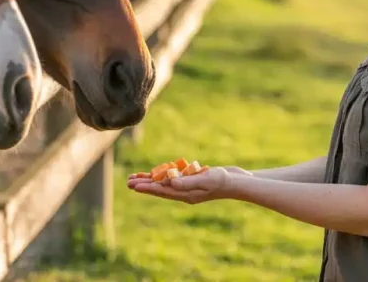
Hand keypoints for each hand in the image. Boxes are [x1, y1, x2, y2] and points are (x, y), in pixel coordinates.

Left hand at [126, 166, 248, 204]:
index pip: (162, 191)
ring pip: (166, 183)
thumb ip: (187, 182)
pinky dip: (165, 175)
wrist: (238, 182)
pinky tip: (159, 173)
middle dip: (145, 184)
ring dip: (152, 179)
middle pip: (160, 188)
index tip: (134, 185)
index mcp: (186, 194)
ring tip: (137, 177)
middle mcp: (185, 192)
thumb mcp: (205, 180)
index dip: (147, 187)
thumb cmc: (223, 181)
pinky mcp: (193, 180)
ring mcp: (189, 187)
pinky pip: (175, 178)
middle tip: (128, 181)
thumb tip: (169, 184)